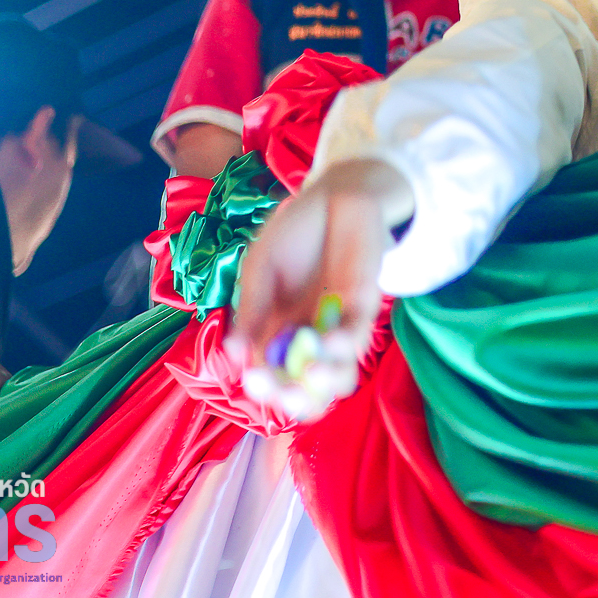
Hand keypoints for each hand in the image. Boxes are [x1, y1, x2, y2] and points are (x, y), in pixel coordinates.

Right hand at [226, 159, 411, 418]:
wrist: (332, 197)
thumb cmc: (293, 233)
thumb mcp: (261, 268)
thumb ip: (251, 309)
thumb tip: (233, 355)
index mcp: (277, 334)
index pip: (272, 379)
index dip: (265, 388)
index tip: (253, 379)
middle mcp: (309, 339)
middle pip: (307, 390)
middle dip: (295, 400)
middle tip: (283, 392)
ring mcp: (337, 325)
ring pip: (338, 376)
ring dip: (324, 383)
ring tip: (311, 372)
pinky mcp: (364, 306)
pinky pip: (358, 337)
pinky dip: (344, 346)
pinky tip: (330, 339)